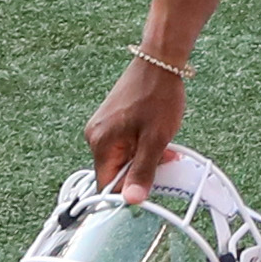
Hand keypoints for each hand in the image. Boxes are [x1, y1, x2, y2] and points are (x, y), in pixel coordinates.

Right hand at [82, 47, 187, 195]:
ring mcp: (104, 127)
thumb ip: (143, 171)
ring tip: (164, 144)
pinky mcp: (113, 120)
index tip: (149, 191)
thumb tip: (132, 200)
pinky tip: (158, 136)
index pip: (107, 185)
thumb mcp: (155, 139)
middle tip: (163, 160)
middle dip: (140, 172)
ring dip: (144, 158)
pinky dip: (142, 145)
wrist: (160, 61)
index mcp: (100, 143)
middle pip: (116, 172)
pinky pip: (126, 144)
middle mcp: (96, 136)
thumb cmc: (158, 95)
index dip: (128, 193)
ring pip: (124, 158)